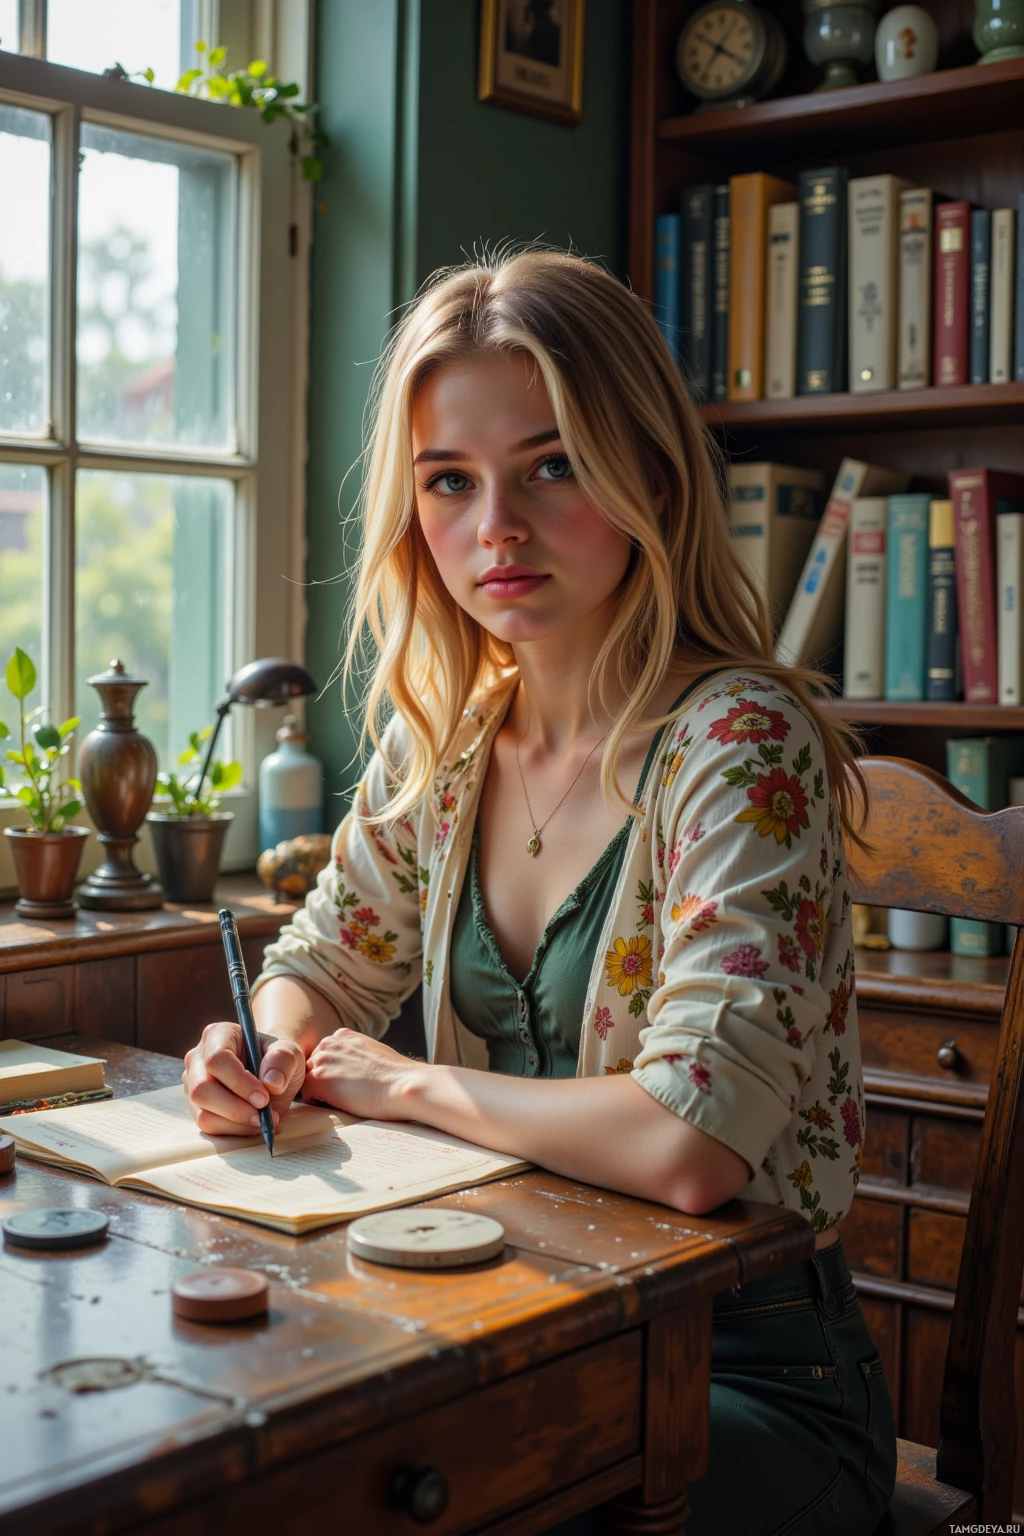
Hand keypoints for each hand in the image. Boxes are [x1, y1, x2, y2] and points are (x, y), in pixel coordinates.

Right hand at [182, 1020, 305, 1136]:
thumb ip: (283, 1060)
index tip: (264, 1098)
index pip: (217, 1059)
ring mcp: (193, 1084)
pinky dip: (235, 1131)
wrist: (270, 1075)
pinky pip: (209, 1126)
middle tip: (264, 1116)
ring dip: (237, 1123)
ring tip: (265, 1120)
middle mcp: (198, 1058)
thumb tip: (272, 1082)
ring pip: (203, 1113)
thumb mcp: (290, 1052)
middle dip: (236, 1109)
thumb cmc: (276, 1060)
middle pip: (202, 1089)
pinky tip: (255, 1125)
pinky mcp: (197, 1107)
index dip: (239, 1082)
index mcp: (217, 1034)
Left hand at [303, 1029, 413, 1120]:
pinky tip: (336, 1106)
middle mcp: (329, 1043)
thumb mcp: (373, 1052)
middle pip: (313, 1065)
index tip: (343, 1082)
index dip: (332, 1071)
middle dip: (323, 1079)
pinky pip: (306, 1094)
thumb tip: (352, 1068)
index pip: (325, 1054)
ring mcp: (322, 1061)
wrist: (401, 1084)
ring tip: (339, 1101)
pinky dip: (317, 1102)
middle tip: (340, 1095)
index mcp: (343, 1035)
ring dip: (319, 1091)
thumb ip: (356, 1055)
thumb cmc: (395, 1075)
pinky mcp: (319, 1080)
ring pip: (308, 1079)